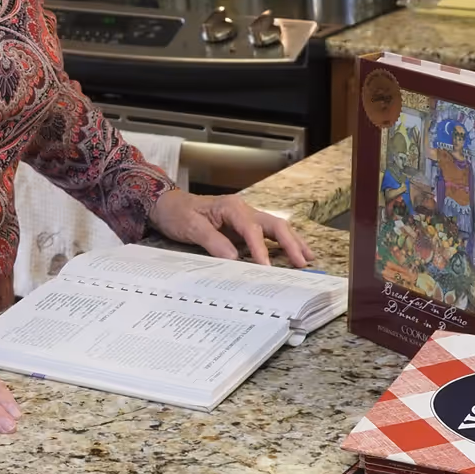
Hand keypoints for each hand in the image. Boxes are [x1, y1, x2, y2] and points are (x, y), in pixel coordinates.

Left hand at [149, 189, 311, 267]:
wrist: (166, 205)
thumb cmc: (177, 213)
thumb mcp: (190, 226)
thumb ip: (212, 241)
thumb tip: (234, 258)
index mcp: (231, 207)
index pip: (252, 229)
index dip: (260, 249)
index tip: (266, 267)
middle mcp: (243, 210)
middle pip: (273, 225)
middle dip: (290, 243)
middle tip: (302, 262)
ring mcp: (244, 219)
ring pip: (275, 229)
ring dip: (292, 242)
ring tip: (307, 259)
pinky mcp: (242, 228)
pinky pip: (266, 236)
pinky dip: (281, 245)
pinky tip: (292, 254)